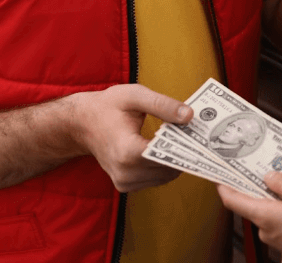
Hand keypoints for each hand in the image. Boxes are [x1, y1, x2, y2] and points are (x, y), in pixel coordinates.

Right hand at [71, 84, 192, 191]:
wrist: (82, 123)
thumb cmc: (108, 106)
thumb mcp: (135, 96)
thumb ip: (163, 105)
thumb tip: (190, 116)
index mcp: (127, 150)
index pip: (167, 156)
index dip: (186, 145)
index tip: (199, 134)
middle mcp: (125, 172)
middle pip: (169, 167)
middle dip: (182, 151)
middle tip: (191, 133)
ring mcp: (124, 182)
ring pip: (166, 176)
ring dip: (174, 159)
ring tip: (175, 138)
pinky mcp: (125, 186)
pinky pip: (156, 179)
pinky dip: (163, 166)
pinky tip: (162, 148)